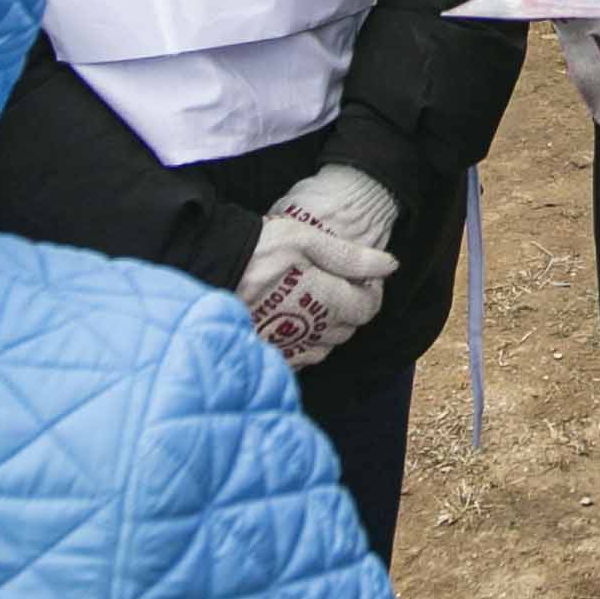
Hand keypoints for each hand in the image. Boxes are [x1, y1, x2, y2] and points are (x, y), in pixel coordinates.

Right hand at [243, 178, 400, 365]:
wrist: (209, 267)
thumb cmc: (259, 248)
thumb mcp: (306, 239)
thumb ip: (349, 256)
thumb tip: (389, 267)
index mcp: (324, 299)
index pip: (367, 308)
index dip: (370, 291)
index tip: (360, 277)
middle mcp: (310, 329)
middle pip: (348, 329)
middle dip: (349, 308)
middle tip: (333, 284)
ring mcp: (288, 345)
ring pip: (326, 347)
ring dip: (328, 327)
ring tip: (311, 300)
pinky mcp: (268, 353)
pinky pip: (300, 359)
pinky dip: (305, 344)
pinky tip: (294, 322)